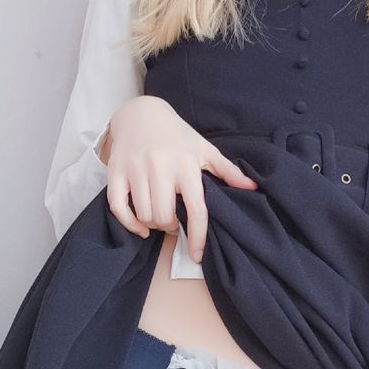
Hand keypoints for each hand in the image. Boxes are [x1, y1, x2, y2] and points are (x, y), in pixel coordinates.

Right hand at [103, 96, 258, 260]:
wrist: (141, 114)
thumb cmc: (177, 136)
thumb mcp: (204, 149)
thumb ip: (227, 170)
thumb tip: (252, 186)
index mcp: (186, 165)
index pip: (196, 209)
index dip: (197, 236)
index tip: (197, 254)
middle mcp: (160, 167)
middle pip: (165, 216)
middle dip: (170, 227)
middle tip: (172, 221)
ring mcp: (136, 169)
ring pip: (144, 214)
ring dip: (152, 224)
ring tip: (159, 216)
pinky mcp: (115, 170)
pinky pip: (118, 207)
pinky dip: (129, 223)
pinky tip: (139, 227)